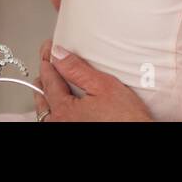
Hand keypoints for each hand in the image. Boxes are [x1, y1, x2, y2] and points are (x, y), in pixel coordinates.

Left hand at [33, 0, 153, 121]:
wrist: (138, 132)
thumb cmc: (125, 117)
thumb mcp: (103, 85)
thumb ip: (77, 70)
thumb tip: (59, 54)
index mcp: (64, 109)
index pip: (50, 79)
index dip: (48, 61)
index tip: (48, 49)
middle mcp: (60, 123)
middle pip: (44, 97)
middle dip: (44, 78)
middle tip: (45, 62)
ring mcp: (65, 129)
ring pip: (46, 112)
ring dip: (46, 96)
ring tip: (46, 84)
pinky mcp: (75, 131)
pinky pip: (55, 120)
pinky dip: (52, 110)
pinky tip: (58, 106)